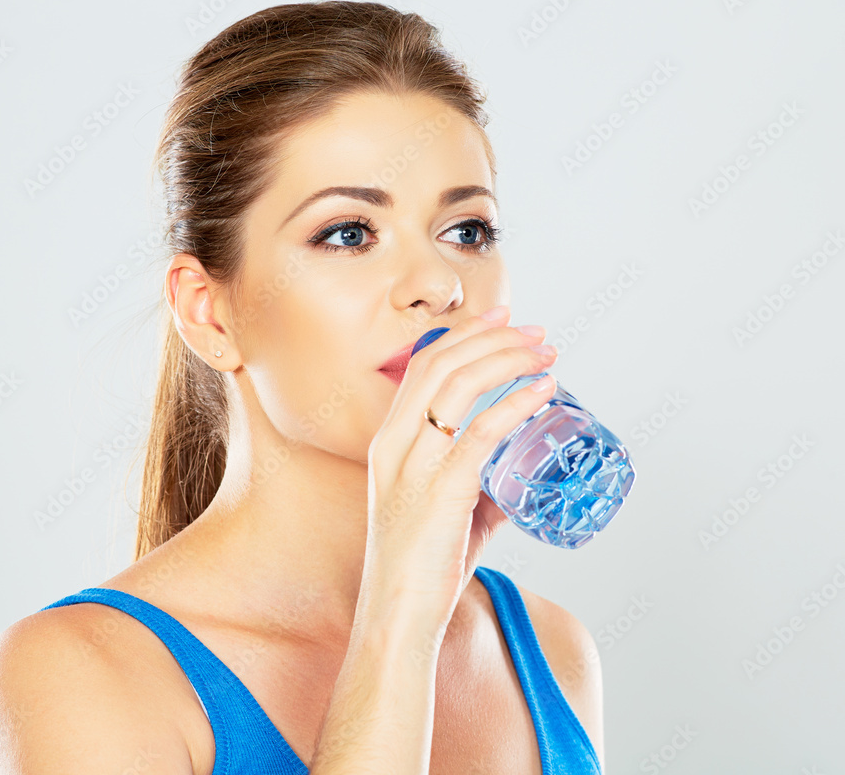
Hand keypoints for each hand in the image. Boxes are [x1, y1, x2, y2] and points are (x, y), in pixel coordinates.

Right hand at [362, 305, 557, 630]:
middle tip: (536, 332)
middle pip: (441, 363)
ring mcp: (413, 465)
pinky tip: (543, 391)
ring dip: (508, 359)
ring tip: (546, 353)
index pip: (423, 366)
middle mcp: (394, 444)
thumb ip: (478, 487)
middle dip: (493, 336)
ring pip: (458, 385)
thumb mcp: (447, 512)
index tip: (502, 318)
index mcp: (388, 441)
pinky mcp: (439, 490)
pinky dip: (516, 403)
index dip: (464, 334)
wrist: (398, 615)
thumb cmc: (421, 567)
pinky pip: (480, 431)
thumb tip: (518, 478)